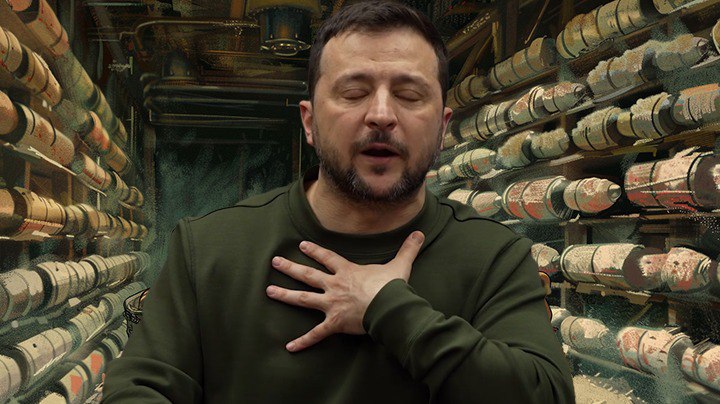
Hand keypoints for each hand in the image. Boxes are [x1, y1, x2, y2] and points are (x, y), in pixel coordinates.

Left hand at [266, 231, 424, 351]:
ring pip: (303, 299)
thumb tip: (420, 234)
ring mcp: (331, 304)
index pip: (327, 258)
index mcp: (347, 271)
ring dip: (285, 295)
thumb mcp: (400, 265)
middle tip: (274, 262)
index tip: (302, 245)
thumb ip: (407, 250)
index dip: (314, 250)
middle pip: (308, 275)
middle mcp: (334, 285)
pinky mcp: (334, 323)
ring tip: (269, 291)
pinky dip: (303, 341)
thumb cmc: (392, 287)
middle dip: (290, 268)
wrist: (389, 308)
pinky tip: (289, 347)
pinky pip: (316, 333)